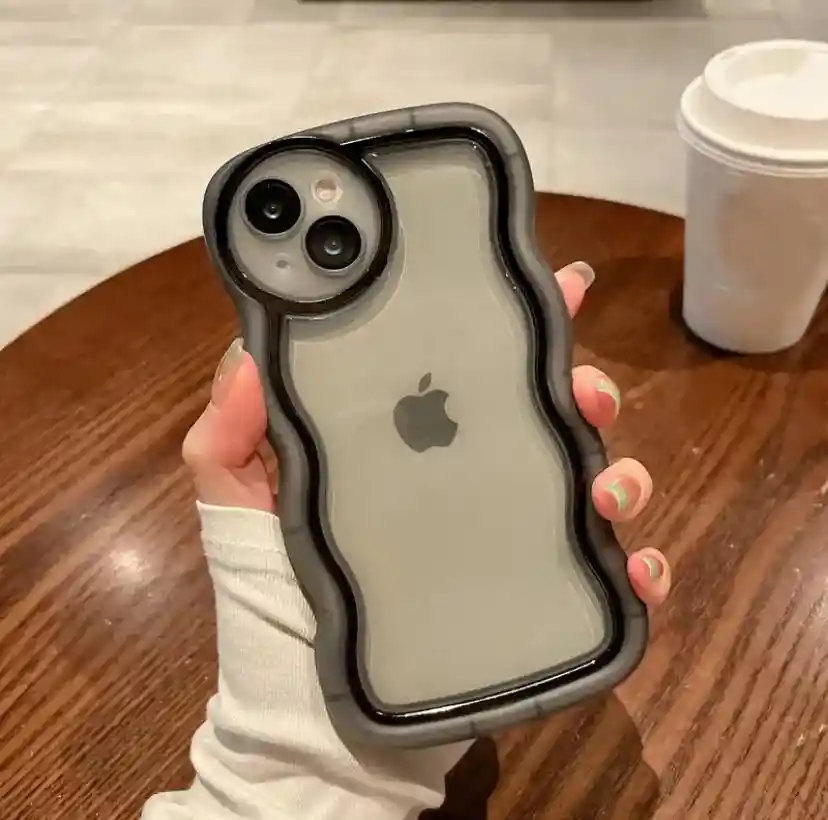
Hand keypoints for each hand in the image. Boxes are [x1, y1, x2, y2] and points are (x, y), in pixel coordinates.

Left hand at [182, 261, 670, 606]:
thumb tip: (253, 354)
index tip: (558, 288)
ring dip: (619, 473)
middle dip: (583, 392)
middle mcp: (466, 486)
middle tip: (584, 395)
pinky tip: (635, 566)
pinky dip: (636, 569)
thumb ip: (229, 433)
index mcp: (412, 448)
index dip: (517, 327)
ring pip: (590, 486)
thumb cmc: (273, 600)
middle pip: (546, 419)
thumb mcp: (236, 506)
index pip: (467, 370)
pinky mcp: (533, 606)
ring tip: (603, 490)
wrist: (312, 716)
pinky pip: (605, 581)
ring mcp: (506, 544)